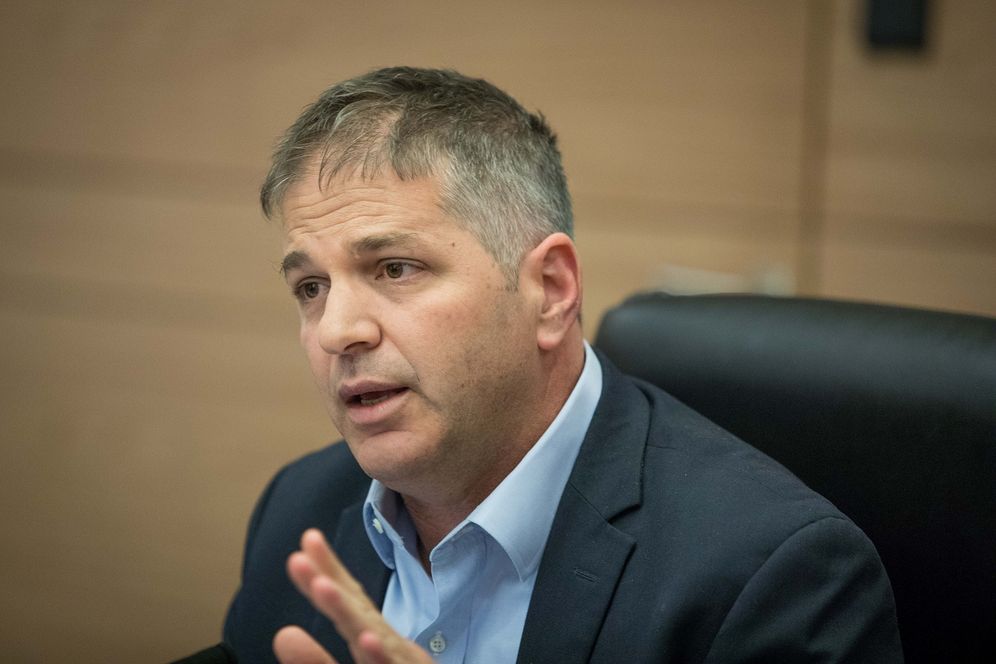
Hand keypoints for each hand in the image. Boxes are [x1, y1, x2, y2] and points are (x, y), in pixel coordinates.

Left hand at [273, 528, 433, 663]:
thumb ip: (317, 663)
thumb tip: (283, 634)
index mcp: (378, 642)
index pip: (351, 603)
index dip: (329, 571)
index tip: (306, 541)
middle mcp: (392, 648)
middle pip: (360, 612)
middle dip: (331, 582)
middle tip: (300, 557)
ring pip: (375, 639)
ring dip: (350, 613)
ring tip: (323, 588)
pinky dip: (381, 657)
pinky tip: (368, 641)